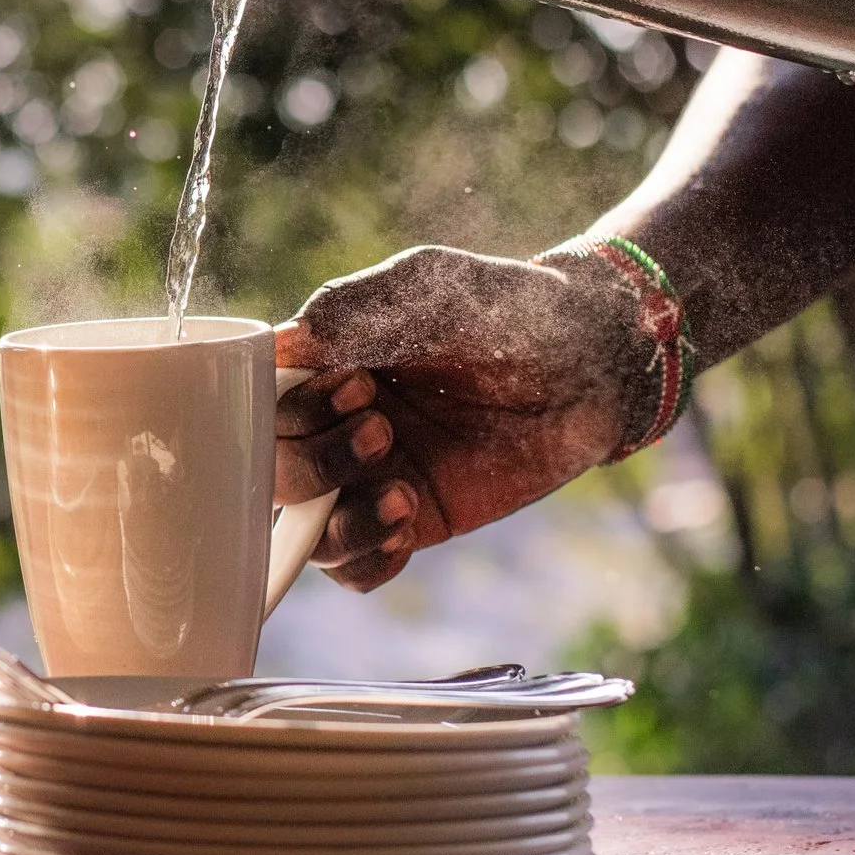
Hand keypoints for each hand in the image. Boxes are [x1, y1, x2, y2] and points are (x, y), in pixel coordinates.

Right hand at [272, 246, 648, 591]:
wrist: (593, 361)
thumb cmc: (509, 308)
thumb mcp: (428, 286)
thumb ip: (353, 308)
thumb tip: (281, 345)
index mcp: (325, 367)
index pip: (261, 405)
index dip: (292, 410)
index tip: (357, 386)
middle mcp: (336, 427)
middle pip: (274, 474)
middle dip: (317, 462)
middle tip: (385, 429)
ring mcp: (374, 479)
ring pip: (308, 533)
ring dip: (341, 521)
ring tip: (402, 490)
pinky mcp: (416, 519)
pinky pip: (360, 568)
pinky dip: (368, 558)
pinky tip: (408, 523)